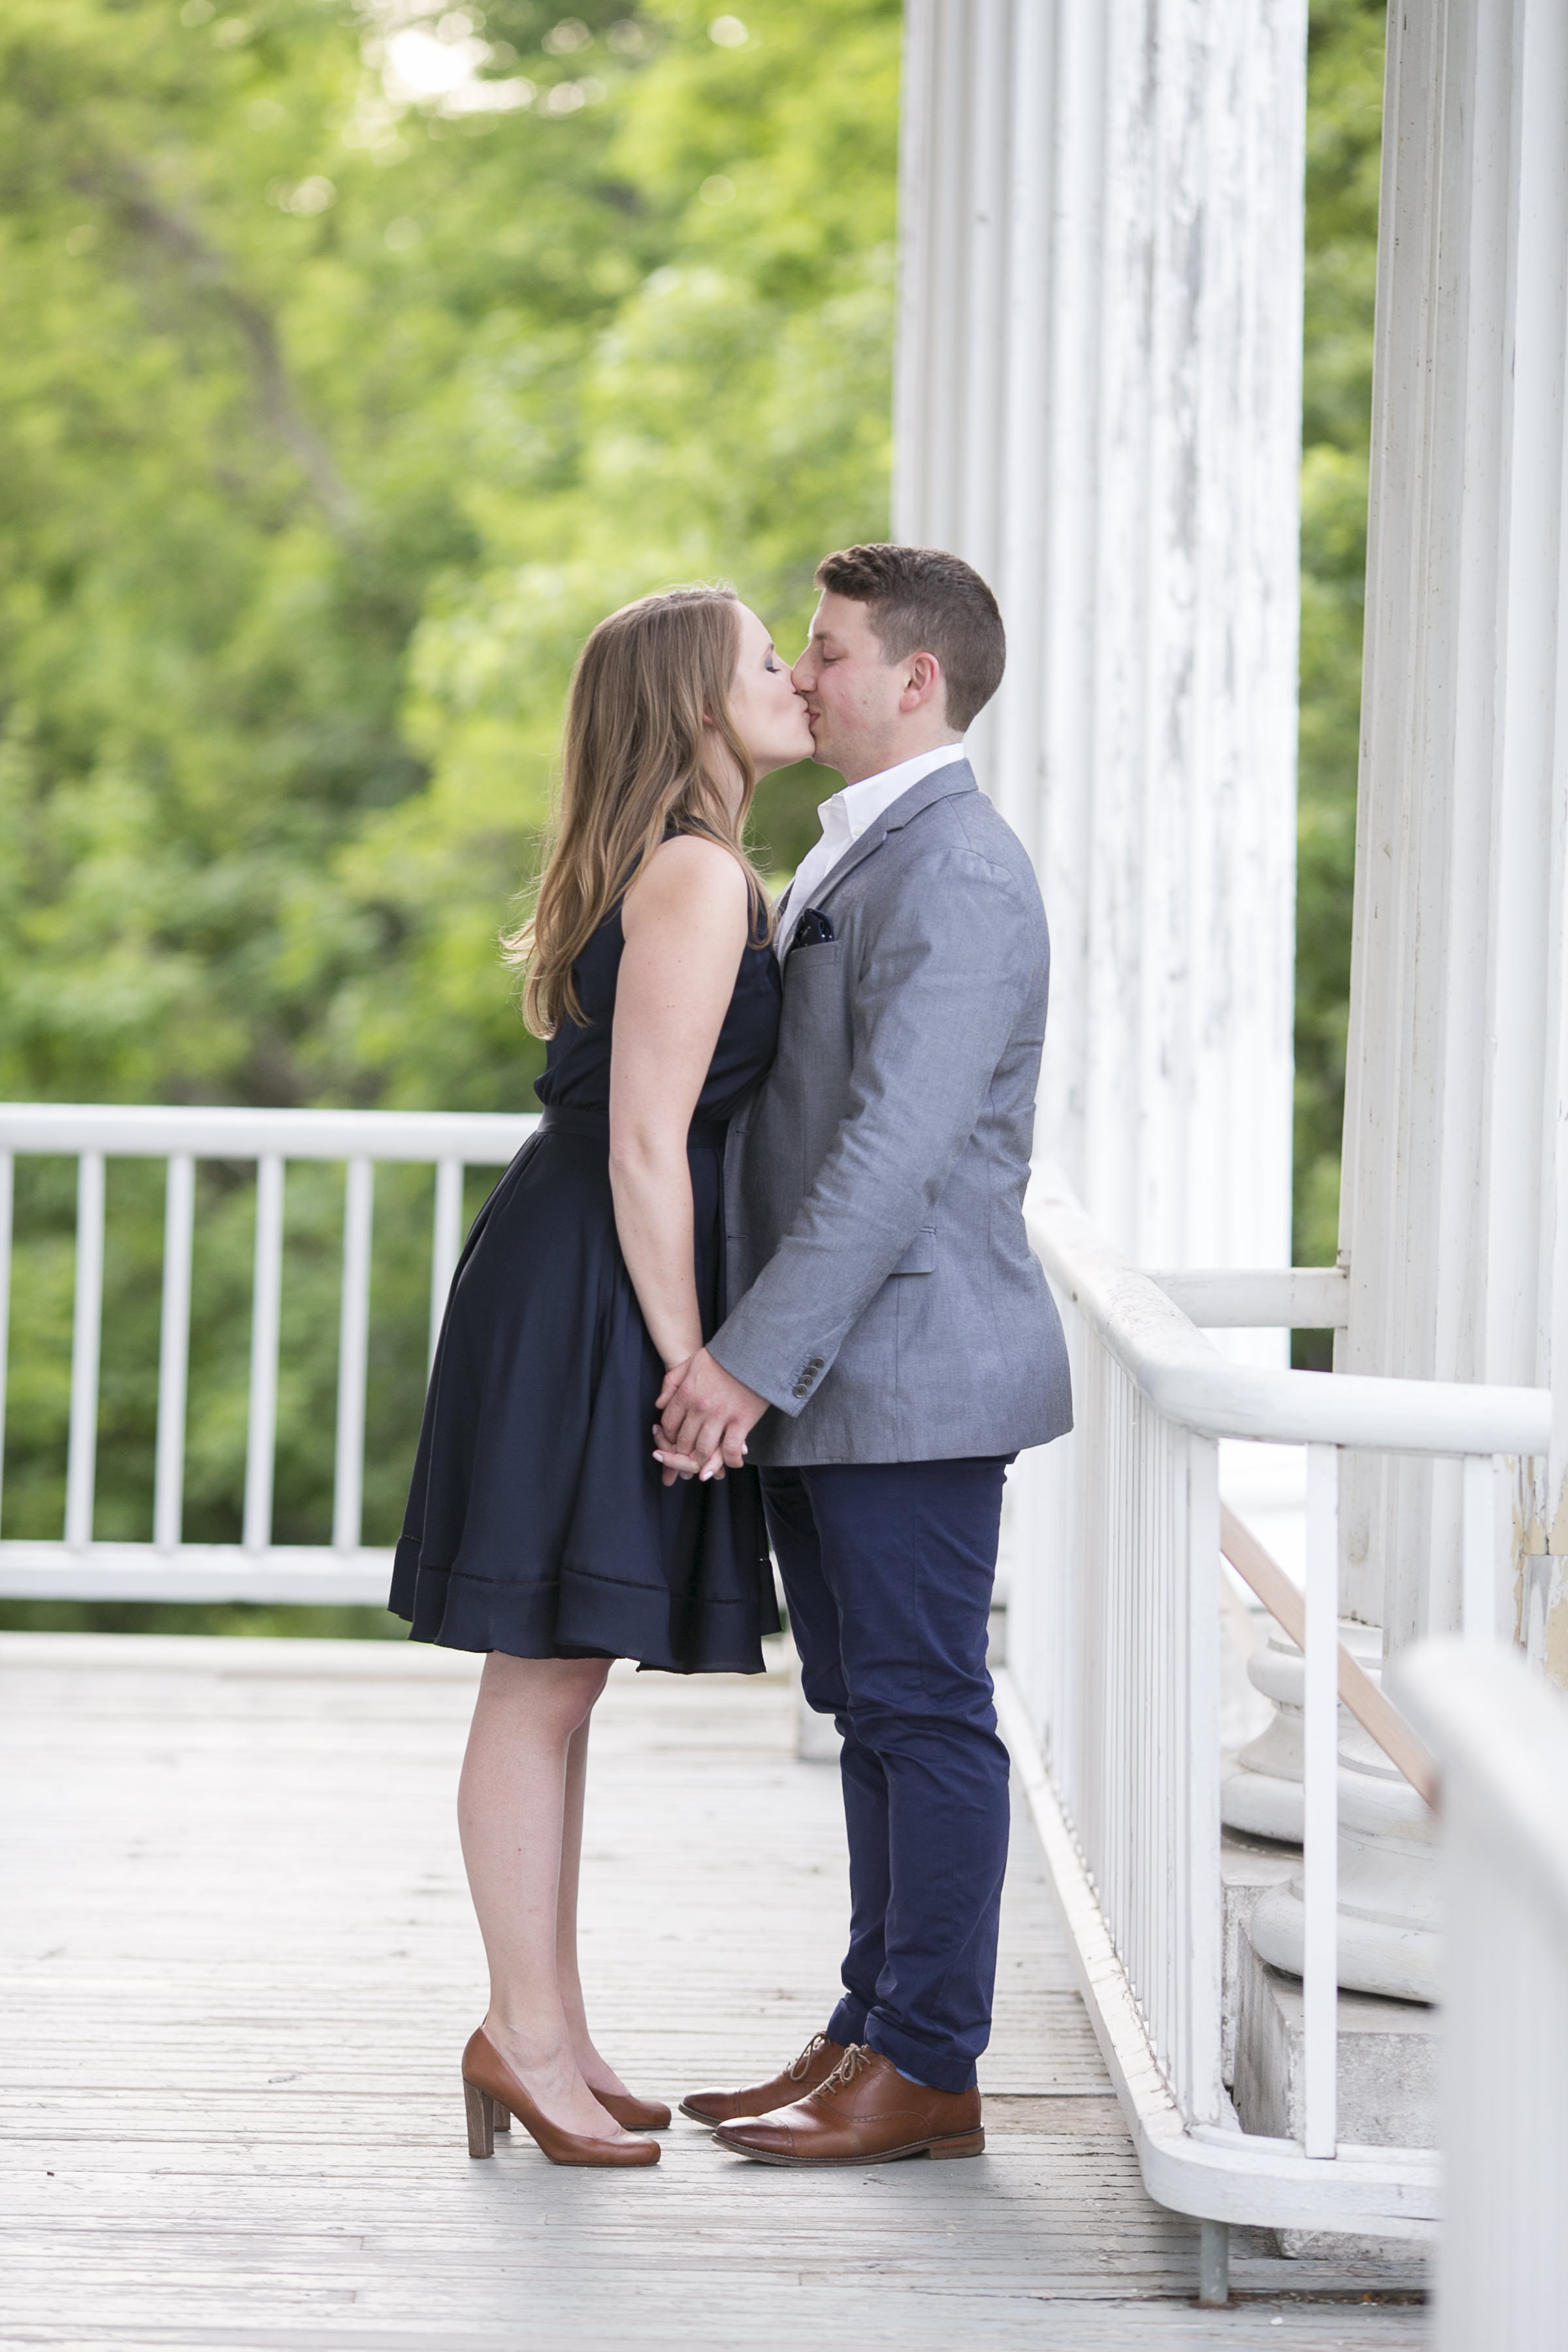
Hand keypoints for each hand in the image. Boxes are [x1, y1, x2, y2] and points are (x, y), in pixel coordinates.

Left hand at [650, 1354, 729, 1485]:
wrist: (754, 1350)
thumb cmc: (723, 1357)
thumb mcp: (690, 1363)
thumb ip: (671, 1382)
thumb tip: (659, 1404)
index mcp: (686, 1393)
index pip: (668, 1424)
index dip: (668, 1436)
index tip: (674, 1438)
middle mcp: (700, 1408)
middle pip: (683, 1441)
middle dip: (682, 1452)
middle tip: (687, 1455)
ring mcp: (721, 1416)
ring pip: (703, 1450)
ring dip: (702, 1461)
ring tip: (704, 1464)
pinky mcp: (742, 1422)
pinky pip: (731, 1451)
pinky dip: (730, 1462)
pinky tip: (731, 1462)